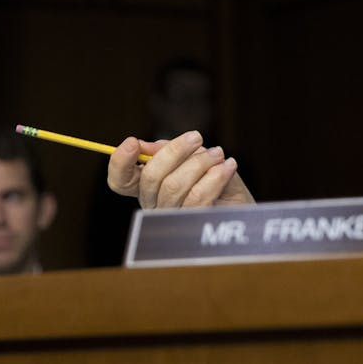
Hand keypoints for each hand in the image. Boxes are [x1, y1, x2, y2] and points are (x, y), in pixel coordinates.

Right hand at [106, 130, 254, 208]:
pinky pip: (197, 198)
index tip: (132, 142)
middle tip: (197, 136)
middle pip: (150, 177)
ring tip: (219, 153)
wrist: (242, 206)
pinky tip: (229, 166)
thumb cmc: (215, 178)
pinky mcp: (193, 226)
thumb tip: (146, 147)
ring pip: (174, 186)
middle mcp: (154, 205)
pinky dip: (215, 177)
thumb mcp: (193, 157)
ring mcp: (171, 219)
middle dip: (174, 151)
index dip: (119, 162)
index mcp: (148, 186)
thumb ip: (169, 151)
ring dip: (200, 163)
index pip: (120, 180)